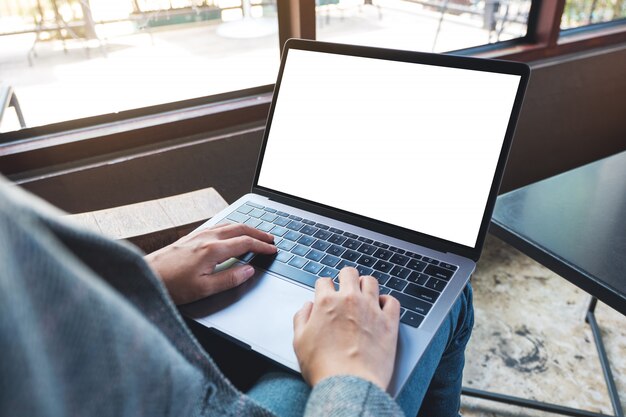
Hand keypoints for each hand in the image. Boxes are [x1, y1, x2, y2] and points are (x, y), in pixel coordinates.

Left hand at [145, 223, 275, 304]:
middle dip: (258, 232)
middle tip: (271, 239)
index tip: (273, 250)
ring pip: (228, 225)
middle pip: (239, 228)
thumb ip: (230, 278)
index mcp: (213, 250)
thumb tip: (248, 270)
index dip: (262, 246)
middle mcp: (206, 238)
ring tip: (256, 234)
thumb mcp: (204, 289)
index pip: (245, 243)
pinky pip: (217, 226)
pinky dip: (231, 227)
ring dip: (245, 228)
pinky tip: (230, 232)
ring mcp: (197, 235)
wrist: (145, 275)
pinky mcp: (190, 237)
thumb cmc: (171, 285)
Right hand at [292, 267, 399, 389]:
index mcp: (326, 302)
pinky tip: (381, 307)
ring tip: (363, 294)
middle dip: (345, 277)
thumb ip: (301, 318)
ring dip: (365, 285)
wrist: (349, 384)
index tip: (325, 293)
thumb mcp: (299, 342)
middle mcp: (349, 300)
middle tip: (345, 287)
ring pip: (371, 281)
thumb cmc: (323, 366)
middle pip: (349, 273)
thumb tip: (307, 307)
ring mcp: (371, 308)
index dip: (323, 287)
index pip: (324, 281)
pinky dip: (386, 301)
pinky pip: (392, 300)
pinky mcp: (388, 322)